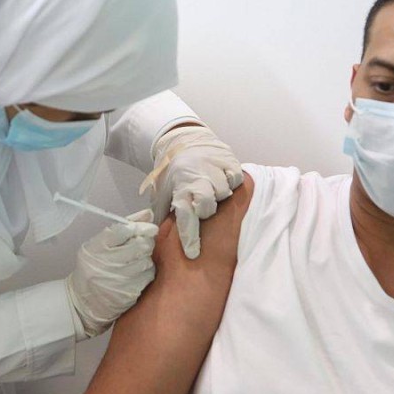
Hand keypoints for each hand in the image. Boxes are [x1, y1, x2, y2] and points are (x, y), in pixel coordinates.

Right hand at [66, 210, 157, 338]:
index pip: (123, 230)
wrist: (84, 301)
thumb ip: (123, 227)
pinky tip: (136, 272)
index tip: (149, 226)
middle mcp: (107, 263)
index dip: (140, 226)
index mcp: (96, 248)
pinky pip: (147, 275)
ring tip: (136, 259)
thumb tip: (148, 214)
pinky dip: (146, 271)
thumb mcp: (99, 245)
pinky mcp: (129, 292)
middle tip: (143, 242)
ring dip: (146, 257)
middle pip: (140, 244)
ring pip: (146, 260)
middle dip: (146, 241)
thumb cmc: (93, 267)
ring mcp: (119, 280)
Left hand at [140, 126, 242, 258]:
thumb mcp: (162, 191)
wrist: (182, 140)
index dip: (189, 236)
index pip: (184, 215)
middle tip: (203, 207)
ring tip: (213, 190)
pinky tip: (224, 179)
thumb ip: (162, 213)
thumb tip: (157, 239)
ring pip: (224, 190)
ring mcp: (214, 166)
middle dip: (207, 210)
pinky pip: (236, 177)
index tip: (193, 253)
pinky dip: (232, 181)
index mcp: (179, 187)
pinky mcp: (228, 158)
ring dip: (220, 194)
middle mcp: (197, 176)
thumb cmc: (173, 172)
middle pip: (208, 203)